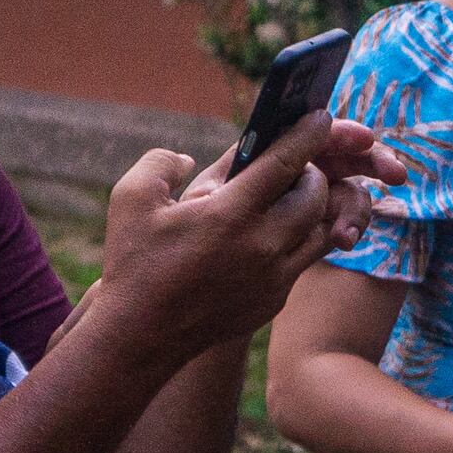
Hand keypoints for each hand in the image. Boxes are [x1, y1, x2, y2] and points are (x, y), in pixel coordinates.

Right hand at [101, 113, 386, 359]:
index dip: (307, 135)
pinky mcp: (275, 300)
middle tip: (293, 166)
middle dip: (312, 173)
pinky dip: (300, 239)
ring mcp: (274, 278)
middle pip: (315, 196)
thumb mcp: (131, 198)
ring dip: (314, 207)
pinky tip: (276, 232)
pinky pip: (304, 261)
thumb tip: (187, 158)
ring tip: (290, 197)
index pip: (285, 163)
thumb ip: (160, 162)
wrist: (141, 336)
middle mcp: (262, 246)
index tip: (320, 116)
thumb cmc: (133, 262)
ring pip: (321, 230)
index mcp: (230, 214)